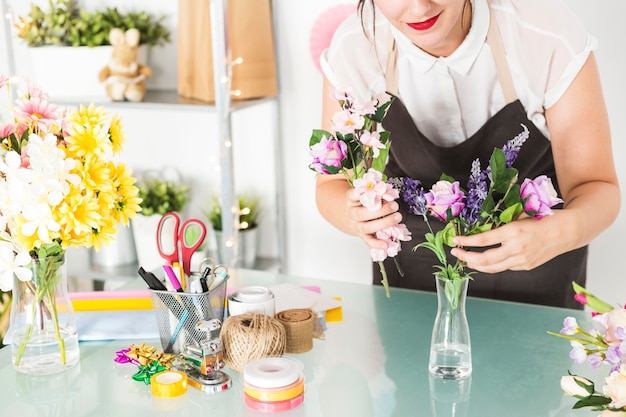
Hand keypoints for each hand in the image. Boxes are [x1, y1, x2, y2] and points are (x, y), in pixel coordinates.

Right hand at [345, 188, 402, 249]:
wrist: (350, 216)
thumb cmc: (362, 202)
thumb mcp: (364, 193)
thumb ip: (374, 190)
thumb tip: (388, 190)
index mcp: (350, 200)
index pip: (354, 195)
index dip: (364, 194)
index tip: (378, 192)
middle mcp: (352, 213)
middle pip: (362, 213)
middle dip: (380, 210)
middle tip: (394, 206)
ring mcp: (356, 226)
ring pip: (367, 227)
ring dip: (384, 223)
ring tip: (397, 218)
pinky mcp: (362, 236)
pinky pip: (369, 241)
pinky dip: (377, 244)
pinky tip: (386, 244)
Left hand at [450, 213, 571, 272]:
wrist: (565, 232)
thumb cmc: (540, 219)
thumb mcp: (519, 216)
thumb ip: (501, 224)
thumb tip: (480, 229)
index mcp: (513, 231)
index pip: (483, 239)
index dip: (466, 241)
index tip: (455, 240)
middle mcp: (517, 248)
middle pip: (484, 259)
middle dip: (466, 257)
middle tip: (455, 253)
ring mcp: (521, 260)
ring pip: (492, 268)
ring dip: (475, 265)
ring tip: (465, 259)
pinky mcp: (525, 266)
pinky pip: (503, 267)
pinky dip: (491, 265)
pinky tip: (483, 261)